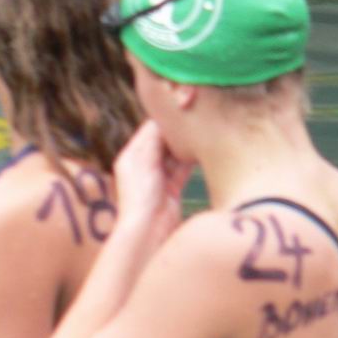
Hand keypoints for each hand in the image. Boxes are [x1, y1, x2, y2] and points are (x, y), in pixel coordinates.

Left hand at [113, 121, 193, 249]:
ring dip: (187, 145)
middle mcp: (143, 165)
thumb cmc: (139, 196)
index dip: (166, 118)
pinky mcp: (172, 189)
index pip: (150, 129)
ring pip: (175, 154)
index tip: (183, 106)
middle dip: (178, 131)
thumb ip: (153, 139)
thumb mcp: (143, 160)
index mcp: (131, 156)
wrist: (147, 231)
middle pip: (164, 141)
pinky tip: (205, 150)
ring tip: (204, 130)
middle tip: (198, 116)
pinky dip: (192, 160)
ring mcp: (158, 178)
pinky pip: (183, 169)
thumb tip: (164, 117)